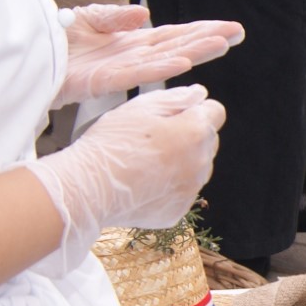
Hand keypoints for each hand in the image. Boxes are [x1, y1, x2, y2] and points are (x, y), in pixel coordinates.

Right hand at [22, 85, 226, 266]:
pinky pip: (182, 192)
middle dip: (190, 135)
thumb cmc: (112, 142)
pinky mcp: (178, 211)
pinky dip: (170, 186)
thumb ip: (177, 98)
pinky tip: (144, 182)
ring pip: (197, 168)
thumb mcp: (141, 107)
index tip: (174, 114)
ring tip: (146, 161)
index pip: (216, 112)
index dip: (195, 109)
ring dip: (182, 161)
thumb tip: (200, 95)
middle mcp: (201, 162)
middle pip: (208, 141)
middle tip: (154, 138)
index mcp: (196, 132)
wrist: (89, 188)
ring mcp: (191, 190)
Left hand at [55, 5, 242, 107]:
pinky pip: (136, 74)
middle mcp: (132, 57)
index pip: (172, 35)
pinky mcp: (102, 81)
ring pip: (164, 60)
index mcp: (131, 43)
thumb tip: (145, 15)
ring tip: (220, 44)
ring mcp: (120, 70)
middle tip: (237, 33)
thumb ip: (116, 16)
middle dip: (207, 39)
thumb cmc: (56, 42)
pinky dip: (160, 67)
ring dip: (193, 52)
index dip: (200, 30)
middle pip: (176, 46)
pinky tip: (182, 62)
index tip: (228, 27)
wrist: (27, 59)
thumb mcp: (89, 18)